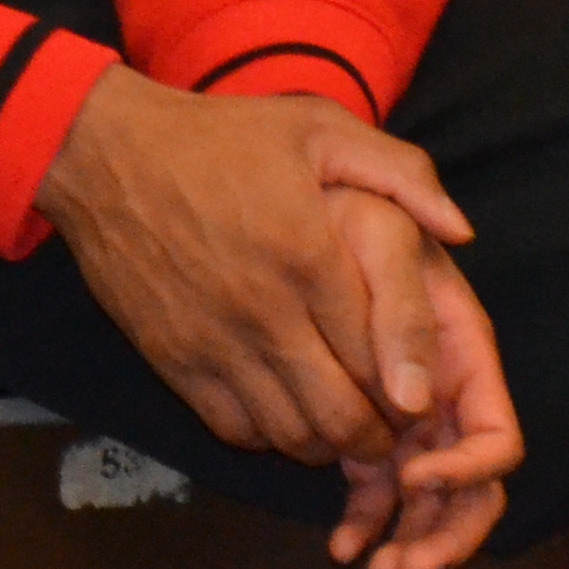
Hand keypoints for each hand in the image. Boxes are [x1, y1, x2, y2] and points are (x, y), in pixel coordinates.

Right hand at [31, 67, 487, 471]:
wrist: (105, 153)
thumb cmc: (220, 137)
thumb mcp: (318, 128)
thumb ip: (401, 173)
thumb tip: (463, 230)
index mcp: (309, 255)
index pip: (383, 358)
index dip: (413, 388)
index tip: (422, 392)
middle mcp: (265, 311)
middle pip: (342, 416)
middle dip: (379, 433)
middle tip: (389, 422)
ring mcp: (215, 343)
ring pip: (292, 435)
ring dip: (327, 441)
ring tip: (342, 419)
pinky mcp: (174, 361)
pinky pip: (237, 428)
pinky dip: (270, 433)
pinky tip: (285, 407)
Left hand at [318, 188, 521, 568]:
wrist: (285, 200)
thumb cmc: (341, 208)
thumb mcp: (379, 232)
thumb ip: (406, 307)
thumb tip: (417, 397)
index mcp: (465, 354)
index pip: (496, 437)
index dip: (468, 472)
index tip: (414, 477)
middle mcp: (445, 394)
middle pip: (472, 490)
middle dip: (445, 537)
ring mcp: (406, 419)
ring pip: (426, 504)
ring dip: (411, 546)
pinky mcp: (363, 431)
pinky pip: (378, 493)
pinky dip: (367, 526)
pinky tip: (341, 549)